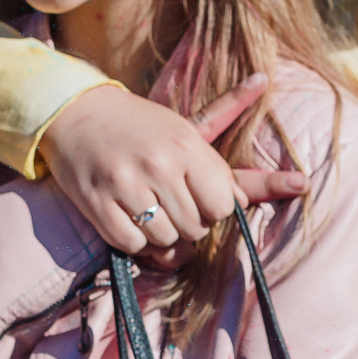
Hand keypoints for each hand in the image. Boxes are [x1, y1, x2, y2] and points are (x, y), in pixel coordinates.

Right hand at [38, 77, 307, 261]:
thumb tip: (282, 134)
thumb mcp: (185, 127)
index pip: (223, 206)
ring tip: (148, 210)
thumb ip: (224, 154)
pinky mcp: (98, 205)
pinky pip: (133, 246)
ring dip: (161, 237)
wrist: (75, 113)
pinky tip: (126, 217)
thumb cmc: (140, 124)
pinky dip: (133, 242)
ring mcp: (126, 185)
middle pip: (196, 229)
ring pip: (165, 242)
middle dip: (188, 225)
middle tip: (170, 204)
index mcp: (186, 144)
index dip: (215, 210)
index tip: (201, 200)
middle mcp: (159, 164)